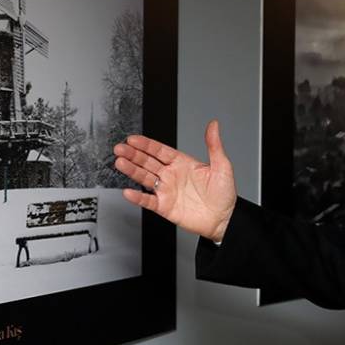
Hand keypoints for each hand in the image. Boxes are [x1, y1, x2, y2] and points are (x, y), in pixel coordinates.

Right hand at [114, 120, 236, 241]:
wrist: (224, 219)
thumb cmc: (224, 193)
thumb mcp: (222, 166)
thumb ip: (214, 145)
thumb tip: (213, 125)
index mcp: (182, 163)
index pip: (160, 150)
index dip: (146, 145)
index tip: (133, 139)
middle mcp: (171, 175)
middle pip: (148, 162)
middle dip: (133, 154)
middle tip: (120, 148)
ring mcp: (166, 190)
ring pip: (145, 178)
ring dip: (132, 170)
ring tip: (120, 163)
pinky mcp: (165, 206)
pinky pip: (148, 201)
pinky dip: (138, 197)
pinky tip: (128, 192)